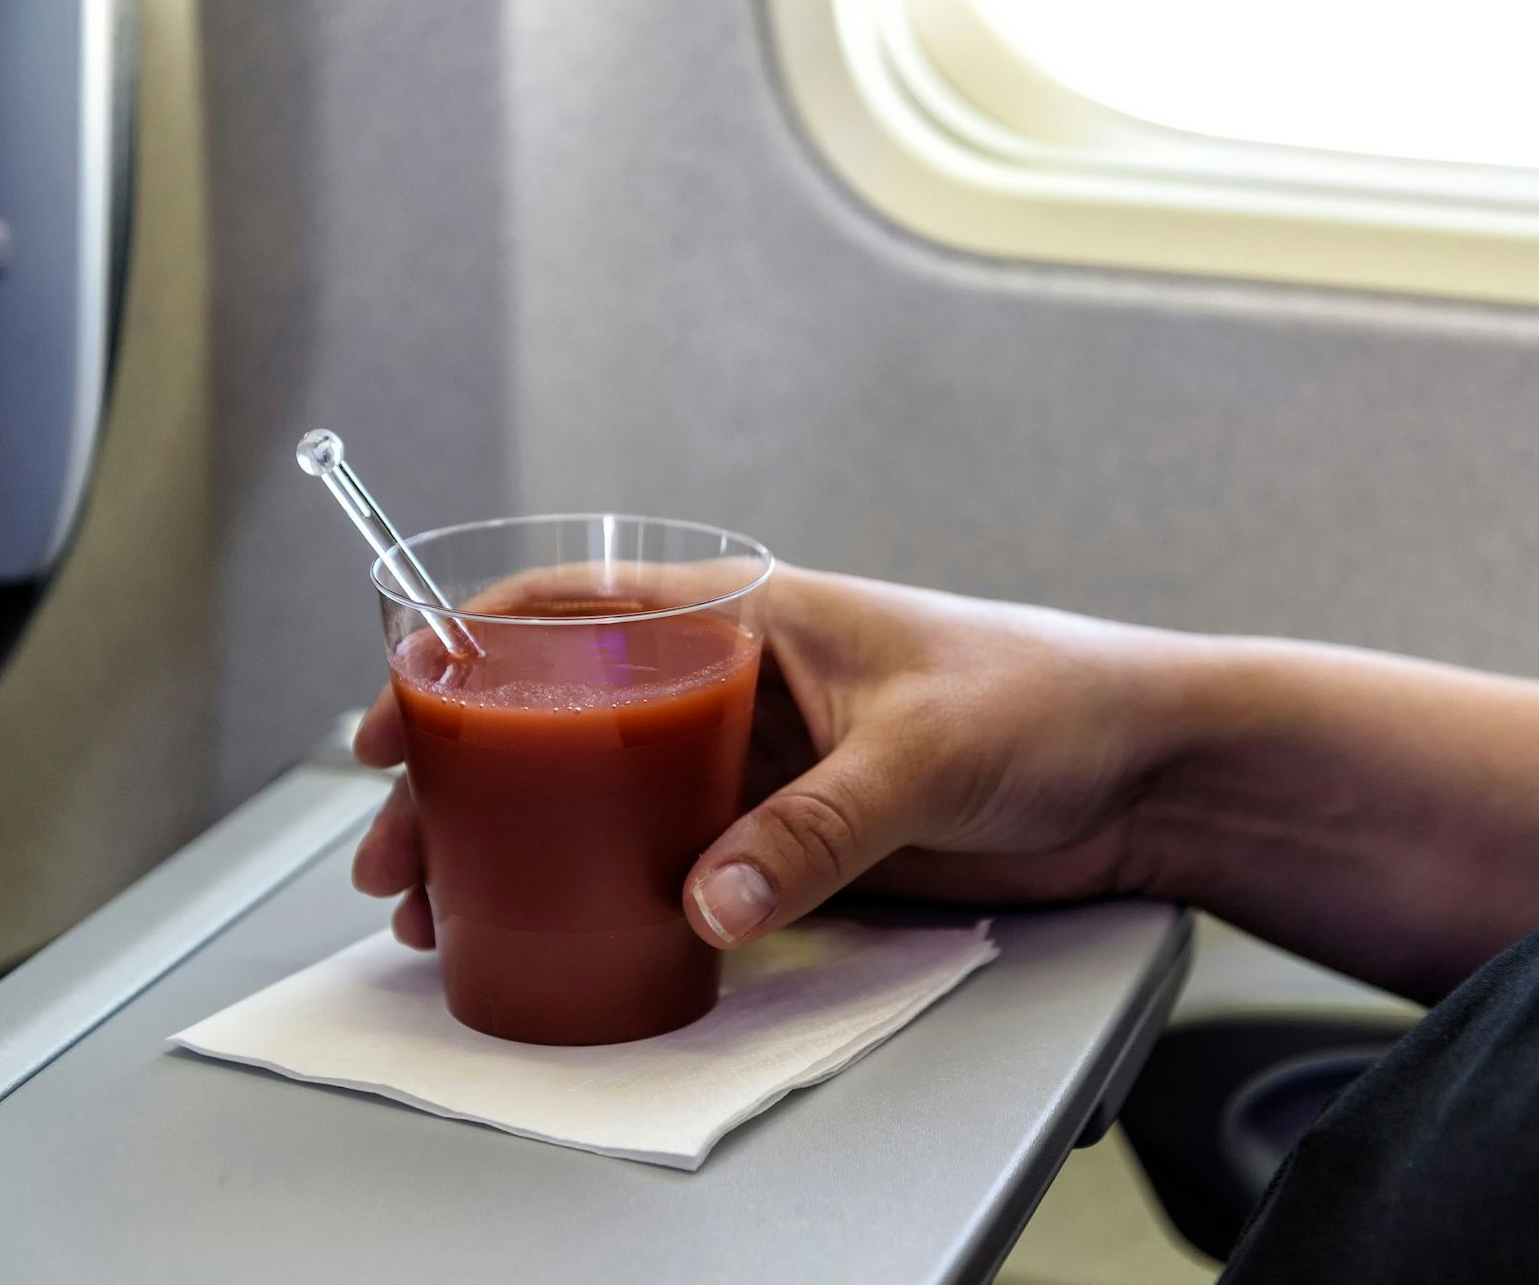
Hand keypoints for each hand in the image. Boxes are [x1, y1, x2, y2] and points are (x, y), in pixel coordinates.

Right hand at [351, 565, 1225, 948]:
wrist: (1143, 768)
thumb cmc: (1050, 697)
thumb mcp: (922, 752)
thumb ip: (814, 829)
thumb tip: (701, 906)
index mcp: (753, 617)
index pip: (581, 609)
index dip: (472, 648)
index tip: (395, 708)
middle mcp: (740, 687)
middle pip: (570, 720)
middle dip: (469, 777)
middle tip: (396, 848)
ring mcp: (762, 766)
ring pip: (611, 798)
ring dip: (526, 844)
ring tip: (446, 907)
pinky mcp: (795, 835)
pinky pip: (681, 860)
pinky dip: (613, 891)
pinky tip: (564, 930)